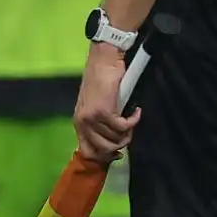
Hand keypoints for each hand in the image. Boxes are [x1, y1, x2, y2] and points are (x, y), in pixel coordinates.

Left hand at [73, 44, 141, 163]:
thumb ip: (99, 122)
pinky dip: (133, 120)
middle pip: (104, 149)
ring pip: (115, 139)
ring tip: (133, 119)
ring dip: (129, 131)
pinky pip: (123, 126)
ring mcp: (92, 118)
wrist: (104, 60)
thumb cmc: (102, 79)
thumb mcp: (95, 105)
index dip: (104, 157)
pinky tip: (136, 111)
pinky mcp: (104, 111)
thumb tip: (113, 138)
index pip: (88, 151)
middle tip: (129, 132)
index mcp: (79, 123)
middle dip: (120, 144)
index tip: (118, 153)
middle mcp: (83, 123)